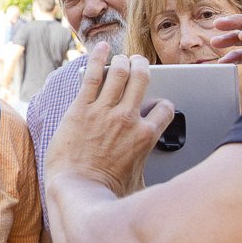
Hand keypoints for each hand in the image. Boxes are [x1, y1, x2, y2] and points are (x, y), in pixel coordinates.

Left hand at [44, 44, 171, 196]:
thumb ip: (150, 173)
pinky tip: (101, 48)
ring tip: (121, 57)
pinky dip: (99, 58)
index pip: (165, 109)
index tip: (157, 104)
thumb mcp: (140, 184)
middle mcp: (127, 119)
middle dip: (143, 67)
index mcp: (145, 137)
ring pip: (120, 73)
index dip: (163, 105)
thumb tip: (157, 185)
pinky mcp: (81, 108)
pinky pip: (93, 76)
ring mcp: (104, 111)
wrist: (76, 191)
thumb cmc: (105, 194)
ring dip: (123, 61)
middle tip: (139, 63)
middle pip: (142, 80)